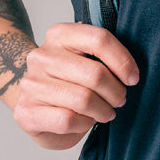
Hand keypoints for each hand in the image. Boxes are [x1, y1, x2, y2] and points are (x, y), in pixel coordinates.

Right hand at [13, 22, 140, 149]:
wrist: (34, 102)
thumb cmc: (68, 80)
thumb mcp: (85, 58)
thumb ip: (103, 54)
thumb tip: (132, 70)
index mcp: (59, 34)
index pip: (99, 39)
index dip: (123, 61)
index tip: (133, 78)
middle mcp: (41, 56)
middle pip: (95, 73)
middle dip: (116, 91)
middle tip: (120, 99)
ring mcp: (31, 84)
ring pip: (83, 99)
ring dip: (103, 110)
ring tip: (107, 112)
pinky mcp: (26, 112)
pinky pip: (68, 120)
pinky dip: (84, 124)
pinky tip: (86, 121)